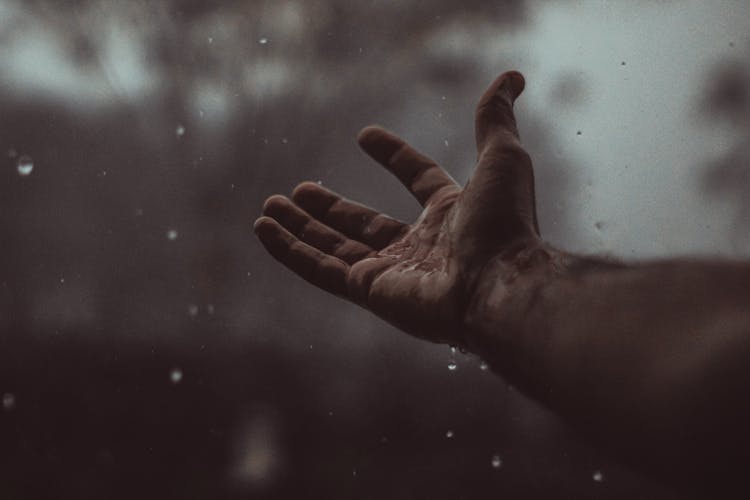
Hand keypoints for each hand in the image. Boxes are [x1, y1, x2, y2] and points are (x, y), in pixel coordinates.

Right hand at [254, 71, 543, 345]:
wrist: (499, 285)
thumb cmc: (505, 225)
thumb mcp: (502, 159)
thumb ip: (495, 121)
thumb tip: (511, 77)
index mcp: (451, 214)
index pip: (419, 179)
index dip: (394, 156)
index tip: (366, 135)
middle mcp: (420, 246)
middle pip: (365, 223)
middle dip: (330, 207)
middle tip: (300, 190)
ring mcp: (392, 271)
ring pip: (336, 246)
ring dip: (302, 227)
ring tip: (270, 207)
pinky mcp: (369, 291)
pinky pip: (321, 269)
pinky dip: (290, 251)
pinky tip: (265, 230)